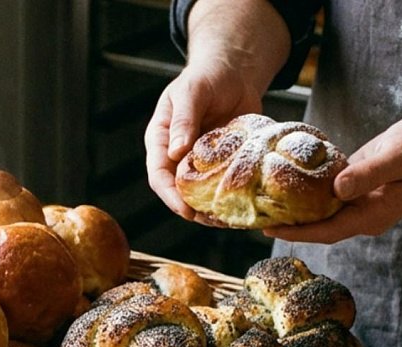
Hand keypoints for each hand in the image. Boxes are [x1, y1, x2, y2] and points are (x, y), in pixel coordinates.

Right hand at [145, 62, 263, 220]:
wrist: (234, 72)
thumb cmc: (207, 76)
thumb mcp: (192, 92)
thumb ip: (183, 120)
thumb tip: (176, 152)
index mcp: (161, 140)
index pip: (158, 175)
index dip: (170, 196)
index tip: (186, 211)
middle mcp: (177, 156)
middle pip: (178, 191)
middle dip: (193, 209)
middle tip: (213, 220)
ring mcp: (199, 162)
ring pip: (200, 193)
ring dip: (213, 209)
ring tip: (230, 219)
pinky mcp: (221, 163)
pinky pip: (222, 185)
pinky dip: (230, 197)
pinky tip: (243, 205)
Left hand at [264, 115, 401, 242]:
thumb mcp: (399, 155)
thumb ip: (369, 173)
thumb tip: (337, 190)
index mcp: (372, 215)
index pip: (328, 231)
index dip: (299, 232)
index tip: (270, 229)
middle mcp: (362, 215)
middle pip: (318, 227)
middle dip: (288, 225)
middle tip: (253, 217)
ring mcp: (358, 204)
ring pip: (320, 212)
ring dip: (293, 210)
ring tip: (260, 203)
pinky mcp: (355, 188)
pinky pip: (326, 195)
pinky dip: (306, 193)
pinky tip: (283, 185)